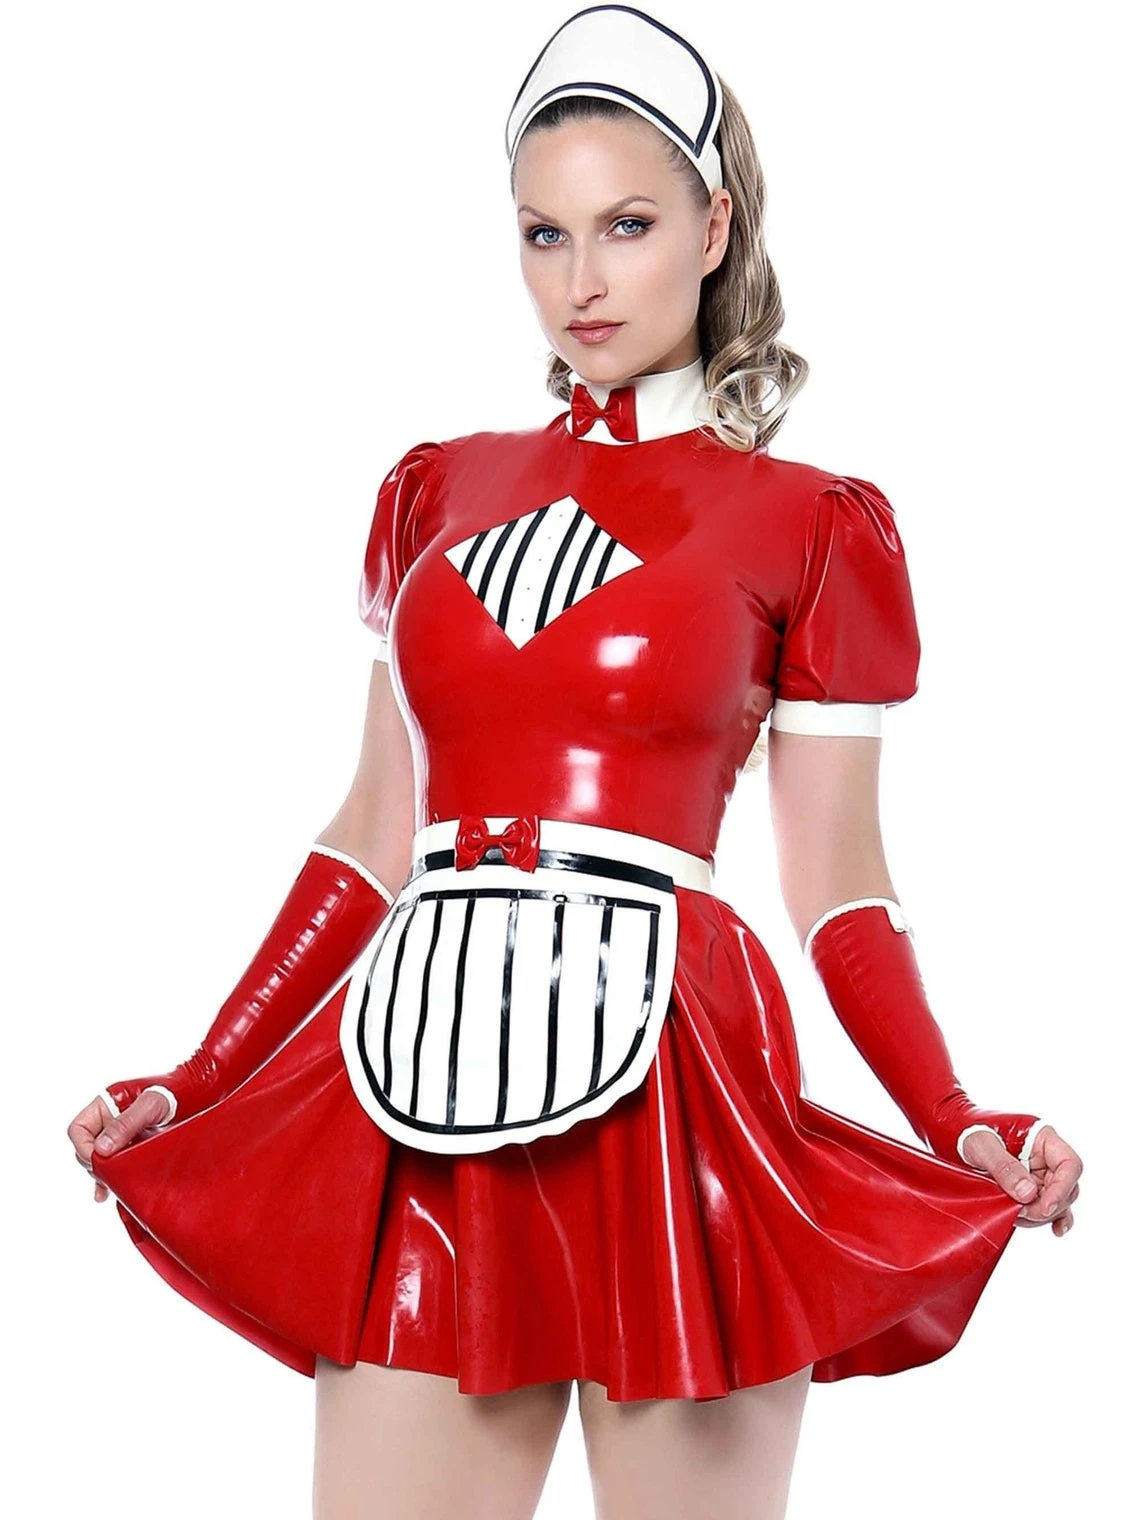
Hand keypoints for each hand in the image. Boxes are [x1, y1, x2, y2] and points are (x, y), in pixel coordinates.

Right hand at [68, 1090, 173, 1203]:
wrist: (194, 1097)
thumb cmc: (171, 1094)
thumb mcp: (149, 1105)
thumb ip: (125, 1125)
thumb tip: (101, 1149)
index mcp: (104, 1106)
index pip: (78, 1129)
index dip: (83, 1147)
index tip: (99, 1161)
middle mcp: (106, 1122)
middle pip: (86, 1148)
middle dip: (96, 1163)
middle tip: (111, 1173)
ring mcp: (117, 1136)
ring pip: (99, 1160)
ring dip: (104, 1173)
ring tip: (114, 1184)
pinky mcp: (128, 1148)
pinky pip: (111, 1166)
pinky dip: (108, 1180)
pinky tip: (106, 1194)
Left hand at [960, 1123, 1080, 1235]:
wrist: (955, 1133)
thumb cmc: (969, 1130)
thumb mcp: (982, 1144)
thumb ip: (1004, 1167)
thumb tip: (1029, 1194)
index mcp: (1042, 1138)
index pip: (1069, 1164)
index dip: (1062, 1188)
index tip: (1045, 1206)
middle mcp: (1047, 1157)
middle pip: (1066, 1187)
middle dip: (1047, 1206)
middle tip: (1020, 1212)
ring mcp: (1041, 1174)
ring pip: (1057, 1201)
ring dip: (1040, 1214)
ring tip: (1015, 1214)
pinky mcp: (1032, 1188)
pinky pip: (1050, 1206)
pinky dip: (1052, 1218)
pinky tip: (1054, 1230)